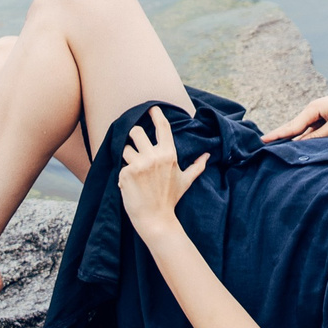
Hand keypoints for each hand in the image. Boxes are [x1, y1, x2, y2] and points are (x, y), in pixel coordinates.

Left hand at [119, 106, 209, 235]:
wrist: (156, 219)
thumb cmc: (170, 199)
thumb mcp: (185, 181)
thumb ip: (197, 166)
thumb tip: (208, 156)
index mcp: (169, 155)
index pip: (162, 128)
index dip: (156, 114)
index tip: (151, 108)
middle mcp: (154, 157)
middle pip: (135, 131)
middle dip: (133, 136)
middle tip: (135, 147)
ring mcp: (139, 164)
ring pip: (125, 148)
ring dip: (127, 158)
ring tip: (134, 173)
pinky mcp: (126, 173)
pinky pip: (120, 166)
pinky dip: (124, 175)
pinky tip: (131, 186)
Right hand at [265, 86, 327, 140]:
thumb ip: (319, 136)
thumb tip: (303, 144)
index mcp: (313, 109)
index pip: (293, 126)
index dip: (278, 134)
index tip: (263, 140)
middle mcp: (311, 110)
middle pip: (293, 126)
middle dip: (279, 135)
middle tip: (263, 143)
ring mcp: (316, 114)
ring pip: (300, 129)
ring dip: (290, 137)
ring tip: (275, 145)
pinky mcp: (322, 118)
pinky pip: (309, 129)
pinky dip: (302, 136)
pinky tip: (295, 143)